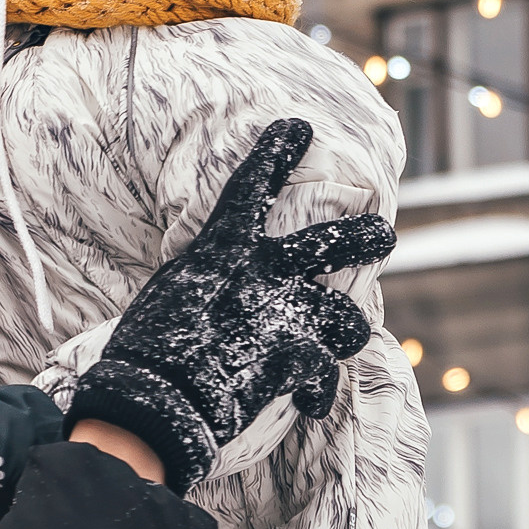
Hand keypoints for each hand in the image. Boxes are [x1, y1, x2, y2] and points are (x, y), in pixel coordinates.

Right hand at [69, 120, 392, 492]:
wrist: (154, 398)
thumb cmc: (146, 347)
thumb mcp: (171, 290)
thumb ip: (206, 277)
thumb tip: (215, 283)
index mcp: (224, 247)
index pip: (254, 184)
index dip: (276, 150)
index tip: (298, 126)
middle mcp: (265, 272)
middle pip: (338, 241)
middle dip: (367, 236)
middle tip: (382, 235)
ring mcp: (286, 314)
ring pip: (348, 316)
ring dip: (345, 331)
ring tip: (336, 342)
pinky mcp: (294, 359)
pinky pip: (325, 375)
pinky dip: (318, 392)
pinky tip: (311, 402)